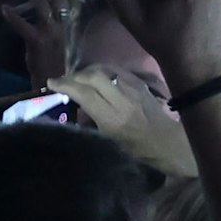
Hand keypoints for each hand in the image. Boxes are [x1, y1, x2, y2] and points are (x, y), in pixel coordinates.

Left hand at [2, 0, 81, 86]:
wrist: (64, 90)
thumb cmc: (74, 71)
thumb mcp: (81, 47)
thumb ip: (76, 31)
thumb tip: (71, 16)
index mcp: (79, 26)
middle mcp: (67, 26)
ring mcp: (52, 33)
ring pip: (43, 7)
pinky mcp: (37, 42)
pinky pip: (22, 25)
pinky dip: (12, 16)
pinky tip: (4, 8)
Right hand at [51, 65, 196, 177]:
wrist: (170, 144)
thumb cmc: (137, 151)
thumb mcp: (109, 142)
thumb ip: (91, 122)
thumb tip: (75, 107)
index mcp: (112, 119)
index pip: (84, 93)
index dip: (64, 85)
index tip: (51, 83)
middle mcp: (122, 100)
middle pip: (92, 76)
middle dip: (74, 76)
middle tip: (64, 80)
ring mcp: (134, 89)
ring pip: (104, 70)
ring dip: (88, 72)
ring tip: (79, 78)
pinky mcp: (141, 85)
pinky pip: (117, 71)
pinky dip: (103, 72)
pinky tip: (99, 78)